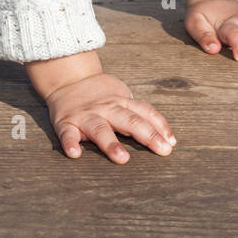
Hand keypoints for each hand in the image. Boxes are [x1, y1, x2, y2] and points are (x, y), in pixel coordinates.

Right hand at [44, 72, 176, 163]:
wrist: (68, 79)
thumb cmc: (100, 95)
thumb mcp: (121, 98)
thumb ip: (136, 114)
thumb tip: (162, 137)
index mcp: (121, 102)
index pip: (144, 112)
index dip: (159, 126)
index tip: (171, 143)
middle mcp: (106, 108)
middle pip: (129, 120)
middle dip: (147, 135)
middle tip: (162, 151)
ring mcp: (86, 116)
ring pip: (100, 129)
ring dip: (111, 143)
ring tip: (122, 158)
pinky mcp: (66, 123)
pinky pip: (67, 134)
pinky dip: (70, 143)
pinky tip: (75, 153)